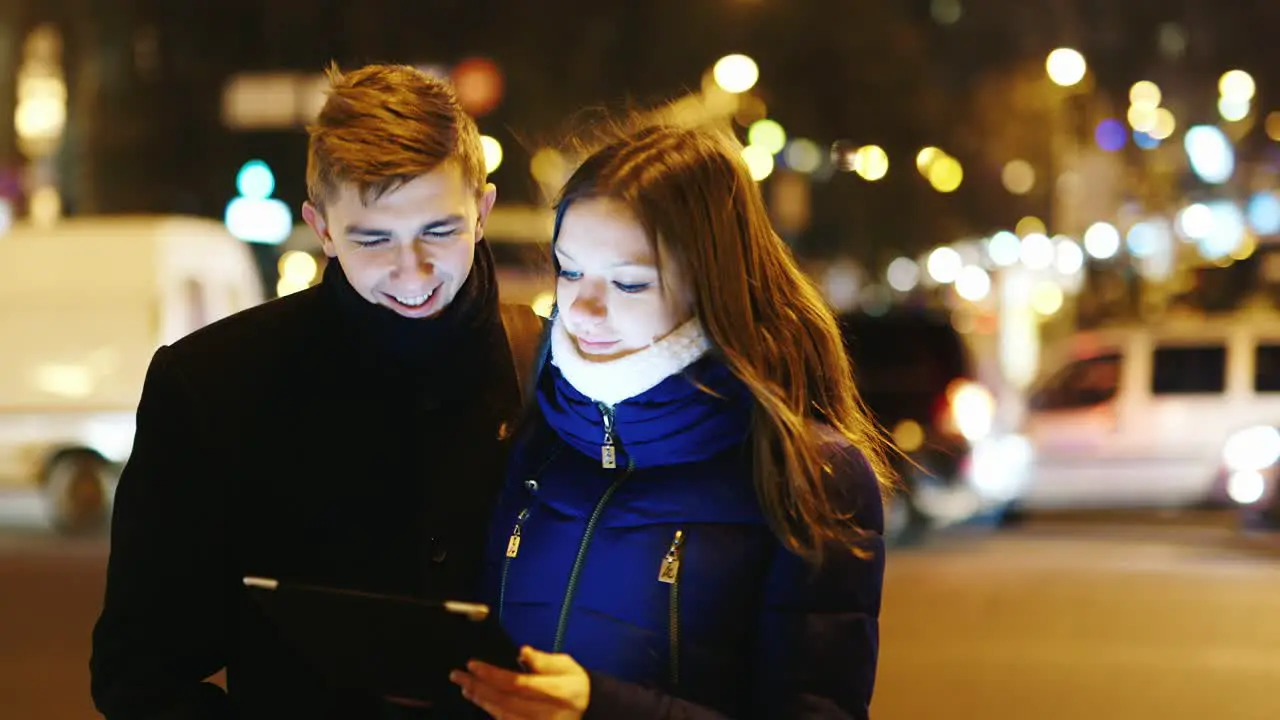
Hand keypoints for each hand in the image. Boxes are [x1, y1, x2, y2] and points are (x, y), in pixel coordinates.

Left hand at [450, 645, 589, 719]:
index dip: (492, 675)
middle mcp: (547, 712)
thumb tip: (522, 652)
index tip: (472, 664)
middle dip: (479, 687)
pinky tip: (481, 701)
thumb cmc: (575, 683)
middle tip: (458, 675)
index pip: (518, 683)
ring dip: (481, 701)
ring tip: (466, 687)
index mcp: (557, 691)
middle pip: (505, 701)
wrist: (591, 710)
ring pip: (504, 715)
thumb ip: (544, 660)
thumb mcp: (566, 665)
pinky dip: (492, 712)